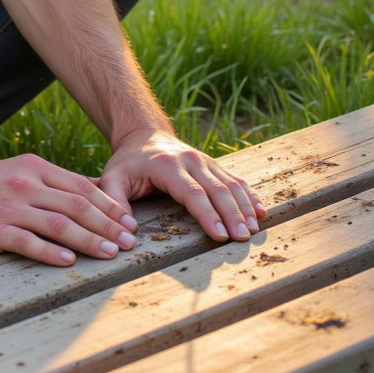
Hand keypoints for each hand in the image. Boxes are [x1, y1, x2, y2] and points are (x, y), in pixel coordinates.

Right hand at [0, 153, 139, 266]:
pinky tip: (69, 261)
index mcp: (33, 168)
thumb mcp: (16, 173)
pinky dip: (51, 253)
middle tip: (129, 242)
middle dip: (108, 226)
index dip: (109, 205)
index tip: (129, 222)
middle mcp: (25, 185)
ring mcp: (9, 208)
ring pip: (59, 225)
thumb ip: (48, 184)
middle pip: (77, 206)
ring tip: (110, 254)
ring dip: (89, 240)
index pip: (81, 187)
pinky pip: (28, 243)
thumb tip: (88, 198)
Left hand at [99, 130, 266, 242]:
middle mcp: (191, 160)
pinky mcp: (214, 164)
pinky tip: (260, 212)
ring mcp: (206, 161)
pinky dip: (249, 196)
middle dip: (232, 215)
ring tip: (252, 230)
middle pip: (217, 190)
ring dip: (244, 208)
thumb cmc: (128, 162)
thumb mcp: (112, 177)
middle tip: (242, 238)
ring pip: (231, 184)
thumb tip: (126, 230)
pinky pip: (236, 179)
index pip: (192, 193)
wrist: (144, 134)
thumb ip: (114, 200)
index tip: (219, 235)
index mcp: (167, 166)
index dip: (207, 214)